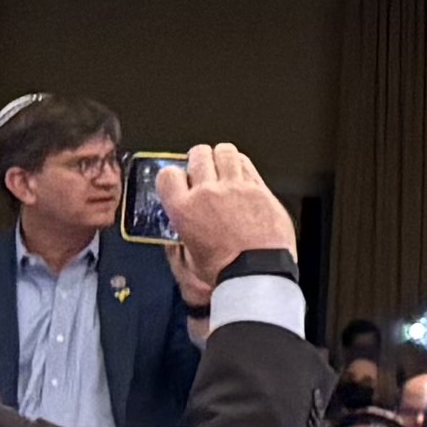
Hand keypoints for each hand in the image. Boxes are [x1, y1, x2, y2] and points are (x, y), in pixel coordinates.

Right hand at [158, 141, 296, 289]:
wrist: (257, 274)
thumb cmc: (226, 271)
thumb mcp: (188, 259)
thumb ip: (179, 242)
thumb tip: (177, 236)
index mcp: (184, 209)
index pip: (167, 174)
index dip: (173, 174)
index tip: (179, 179)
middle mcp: (207, 193)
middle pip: (198, 155)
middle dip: (199, 158)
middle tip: (204, 167)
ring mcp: (235, 188)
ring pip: (225, 152)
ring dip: (222, 156)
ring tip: (224, 165)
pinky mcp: (259, 190)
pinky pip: (247, 164)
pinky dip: (242, 165)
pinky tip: (242, 173)